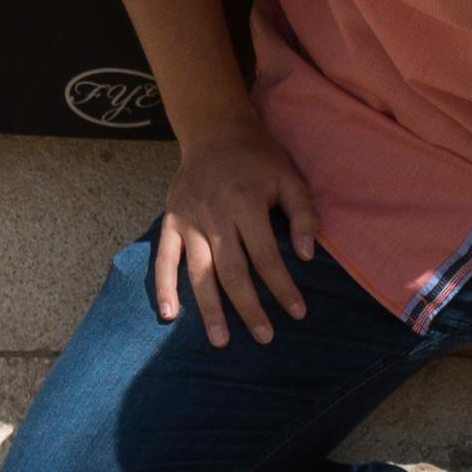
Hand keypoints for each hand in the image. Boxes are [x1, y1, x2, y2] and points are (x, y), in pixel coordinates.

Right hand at [151, 125, 320, 340]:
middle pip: (232, 271)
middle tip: (264, 337)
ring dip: (209, 308)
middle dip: (249, 307)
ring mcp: (188, 219)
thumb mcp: (290, 178)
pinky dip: (164, 286)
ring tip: (221, 340)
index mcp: (245, 204)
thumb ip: (303, 215)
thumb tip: (307, 256)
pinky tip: (170, 314)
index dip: (282, 287)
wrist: (215, 131)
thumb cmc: (259, 159)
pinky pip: (164, 258)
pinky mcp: (171, 221)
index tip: (298, 313)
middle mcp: (213, 215)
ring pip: (198, 271)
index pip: (265, 257)